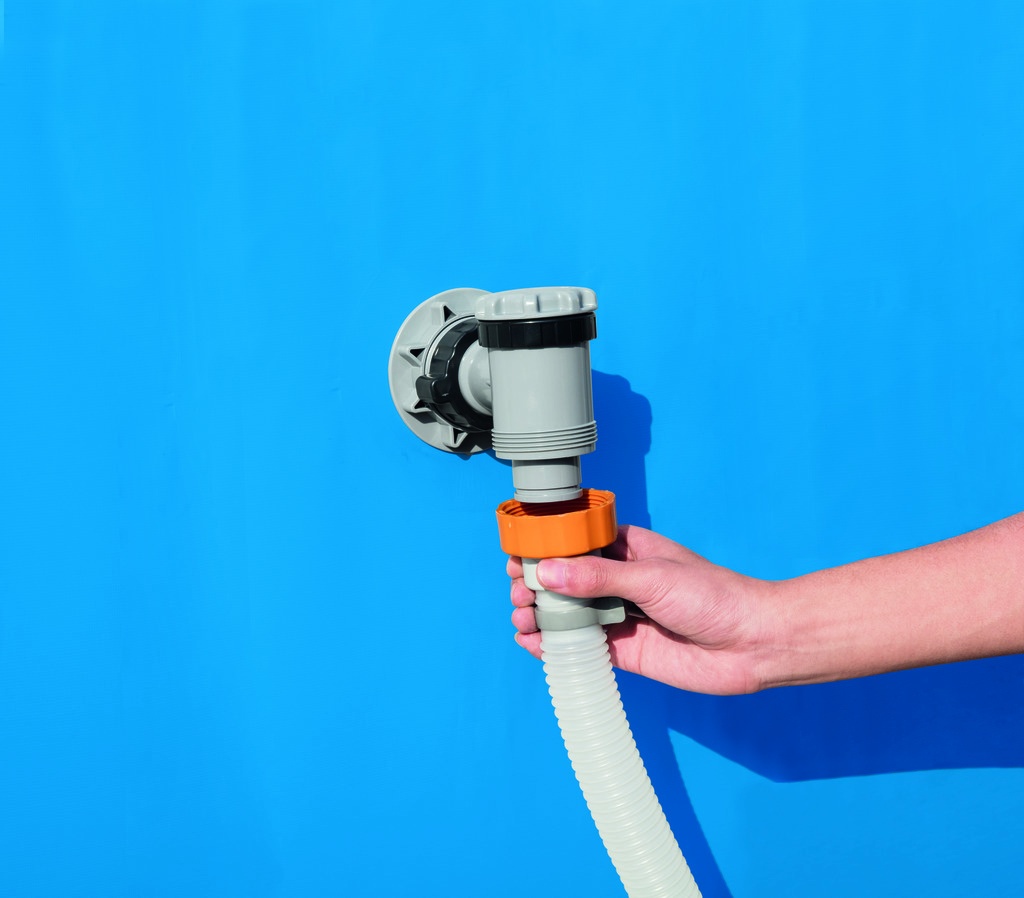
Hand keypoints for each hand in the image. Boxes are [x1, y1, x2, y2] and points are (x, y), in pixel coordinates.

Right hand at [509, 524, 779, 694]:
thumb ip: (598, 578)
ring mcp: (621, 616)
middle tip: (520, 593)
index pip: (577, 544)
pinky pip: (583, 646)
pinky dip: (555, 645)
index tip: (519, 558)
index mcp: (628, 550)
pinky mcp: (625, 651)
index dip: (546, 550)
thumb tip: (548, 572)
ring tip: (523, 618)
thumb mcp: (651, 578)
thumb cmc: (711, 596)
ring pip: (570, 613)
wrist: (751, 643)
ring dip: (541, 615)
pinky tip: (534, 644)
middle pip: (566, 580)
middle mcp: (620, 581)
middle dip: (537, 585)